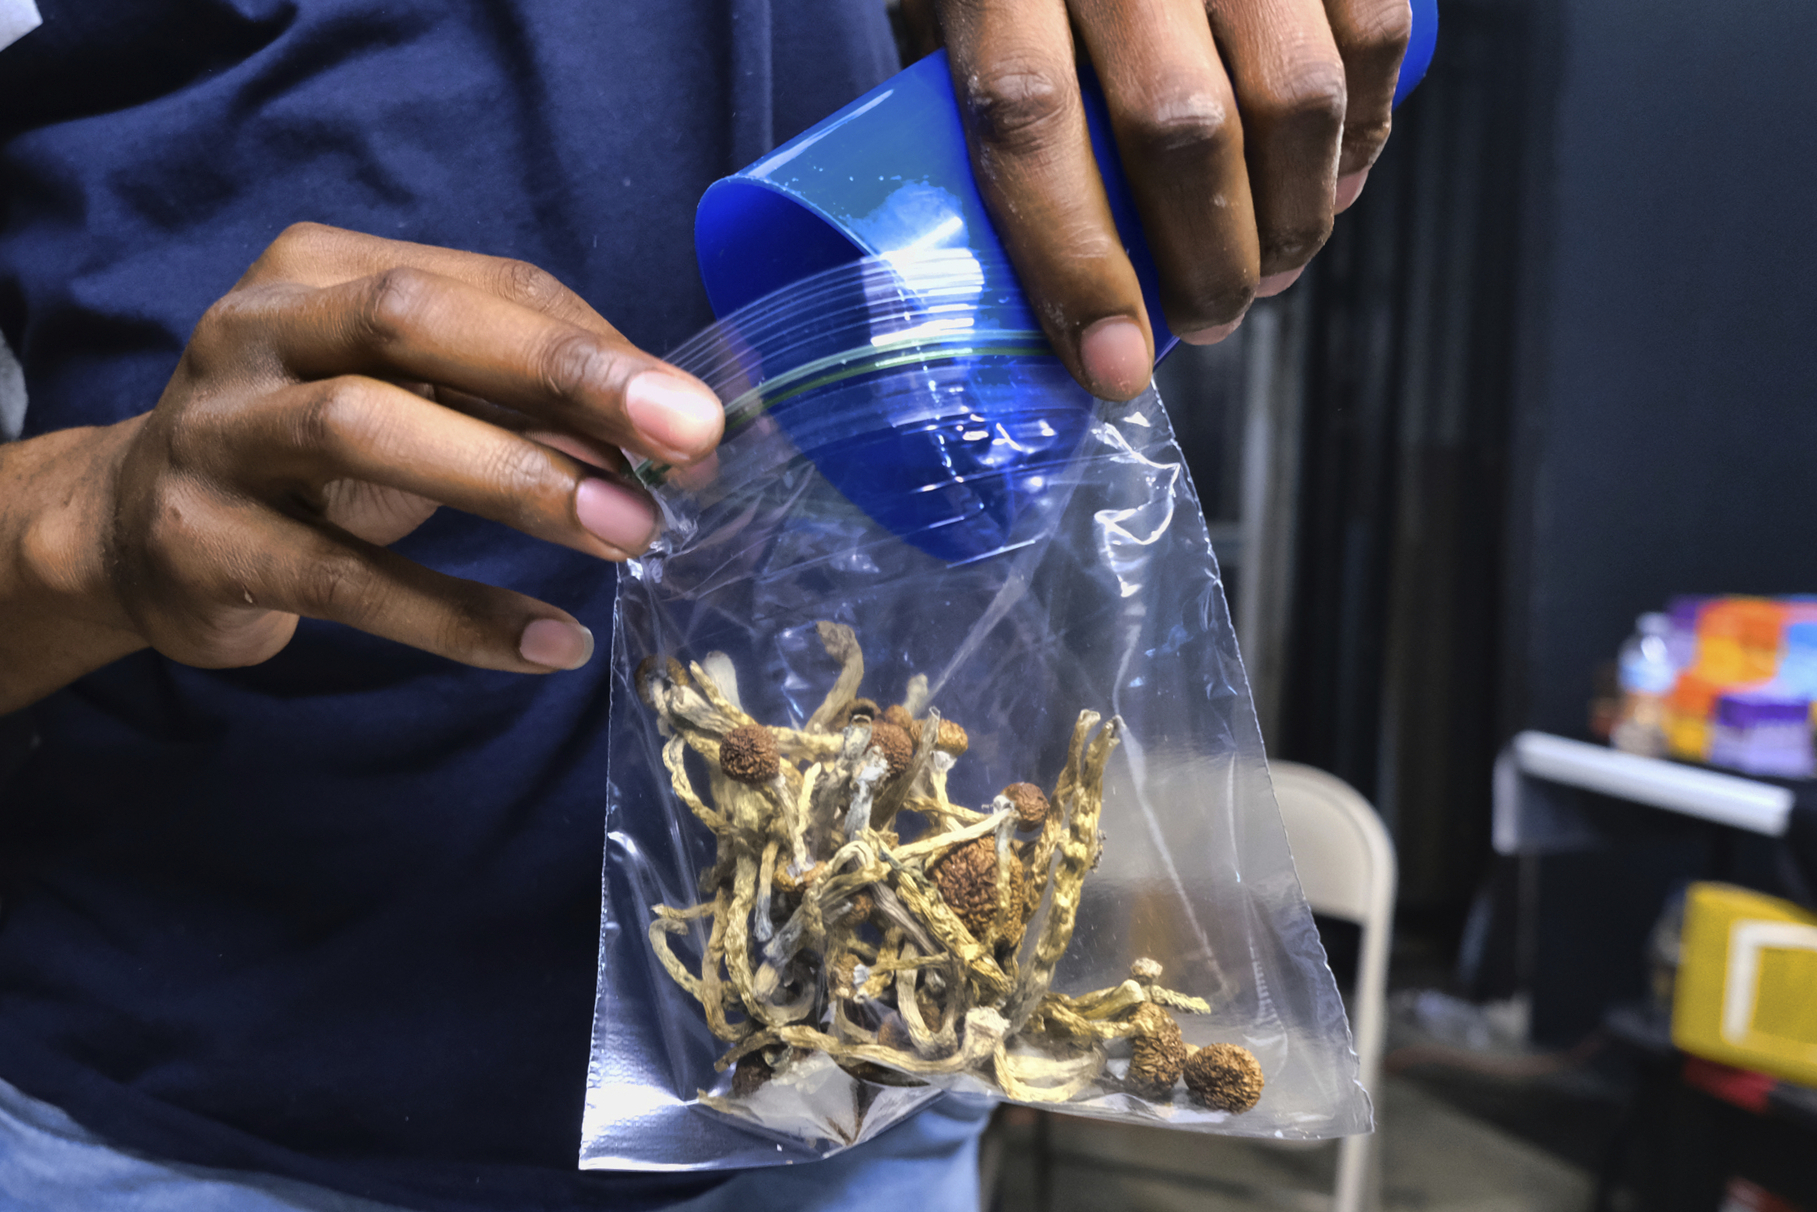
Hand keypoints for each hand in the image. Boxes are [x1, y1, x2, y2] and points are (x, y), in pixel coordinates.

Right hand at [4, 224, 723, 701]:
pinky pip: (342, 579)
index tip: (697, 417)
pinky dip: (453, 614)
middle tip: (684, 437)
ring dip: (514, 482)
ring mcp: (216, 431)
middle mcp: (257, 328)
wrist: (133, 533)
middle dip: (562, 375)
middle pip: (416, 324)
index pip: (487, 283)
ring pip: (365, 430)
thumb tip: (662, 443)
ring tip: (627, 532)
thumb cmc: (311, 452)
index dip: (599, 347)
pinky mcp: (200, 542)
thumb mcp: (410, 400)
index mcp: (322, 270)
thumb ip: (515, 401)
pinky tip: (547, 642)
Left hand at [901, 0, 1410, 397]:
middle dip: (1205, 263)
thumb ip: (968, 89)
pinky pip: (1371, 29)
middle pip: (1182, 128)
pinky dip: (1364, 130)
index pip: (1030, 122)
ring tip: (1270, 270)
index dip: (1075, 262)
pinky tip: (1335, 181)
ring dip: (1294, 216)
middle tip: (1204, 321)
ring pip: (1295, 93)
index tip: (1114, 365)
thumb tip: (1021, 251)